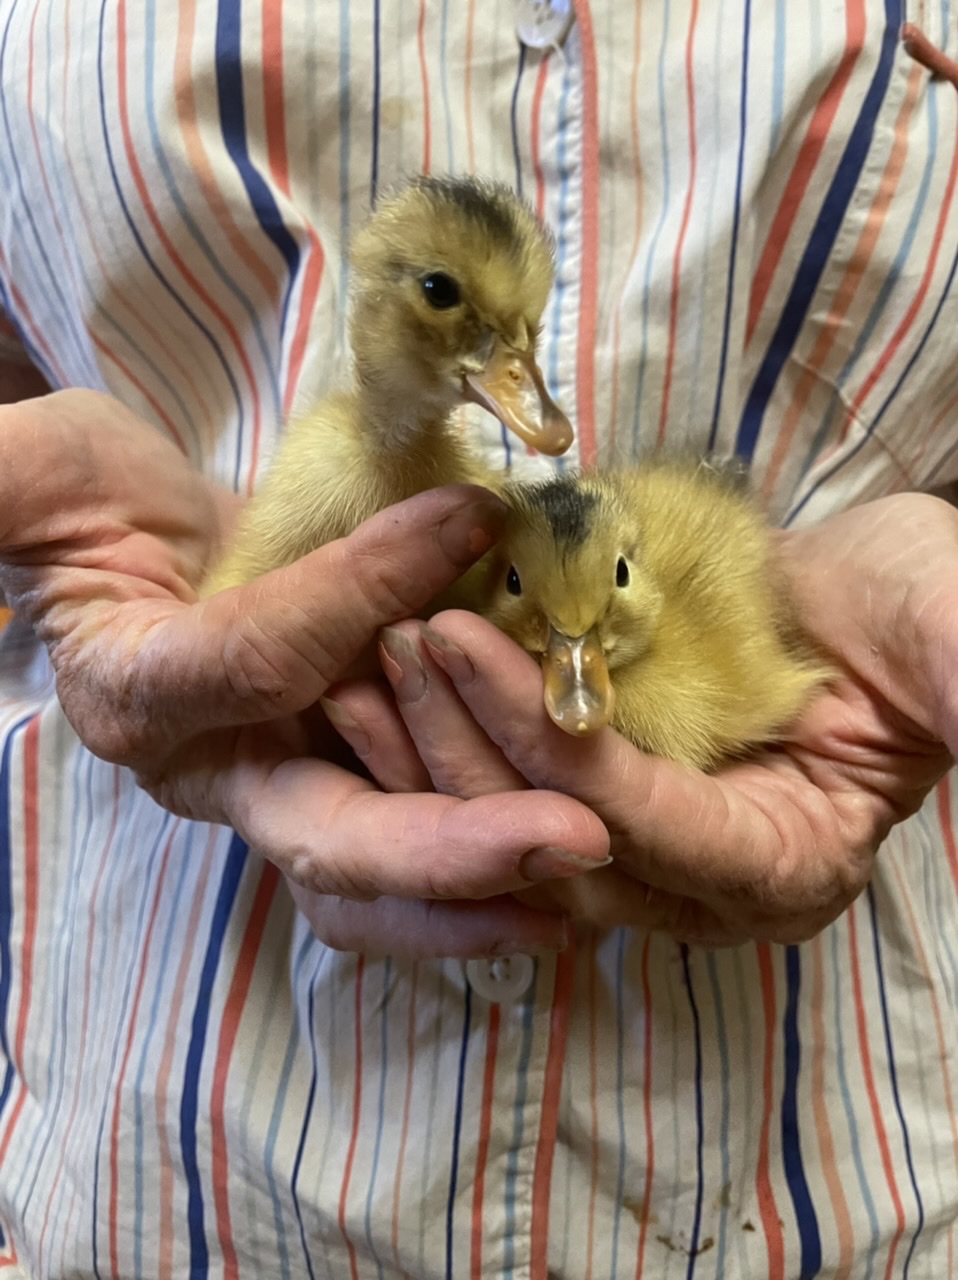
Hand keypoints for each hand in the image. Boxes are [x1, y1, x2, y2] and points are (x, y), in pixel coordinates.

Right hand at [0, 391, 611, 956]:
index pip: (249, 666)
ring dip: (484, 880)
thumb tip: (123, 477)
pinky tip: (571, 819)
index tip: (467, 521)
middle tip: (575, 841)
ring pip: (382, 875)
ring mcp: (291, 778)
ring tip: (595, 866)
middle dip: (451, 851)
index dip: (350, 599)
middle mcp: (219, 773)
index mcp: (139, 703)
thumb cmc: (86, 504)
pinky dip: (485, 834)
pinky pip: (417, 823)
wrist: (142, 542)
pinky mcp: (350, 764)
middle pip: (331, 842)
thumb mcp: (48, 475)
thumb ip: (32, 481)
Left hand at [324, 493, 957, 945]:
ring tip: (371, 653)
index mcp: (783, 869)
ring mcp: (643, 846)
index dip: (554, 747)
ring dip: (437, 748)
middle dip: (466, 751)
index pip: (643, 827)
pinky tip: (395, 672)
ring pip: (512, 830)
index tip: (465, 641)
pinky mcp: (604, 799)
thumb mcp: (954, 637)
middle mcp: (701, 885)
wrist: (875, 590)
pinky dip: (454, 735)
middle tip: (397, 642)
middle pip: (555, 846)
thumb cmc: (926, 605)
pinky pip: (509, 787)